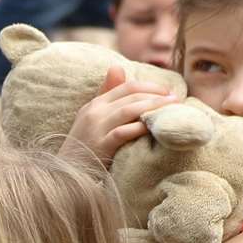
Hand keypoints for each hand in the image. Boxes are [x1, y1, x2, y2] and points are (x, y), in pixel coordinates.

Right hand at [59, 66, 182, 168]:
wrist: (66, 175)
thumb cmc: (84, 149)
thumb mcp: (92, 120)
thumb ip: (106, 96)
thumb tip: (117, 67)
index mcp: (94, 104)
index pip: (125, 86)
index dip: (149, 87)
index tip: (167, 92)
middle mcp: (94, 112)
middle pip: (130, 96)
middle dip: (156, 96)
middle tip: (176, 99)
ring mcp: (96, 128)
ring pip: (129, 110)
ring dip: (153, 108)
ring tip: (172, 110)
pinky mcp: (100, 146)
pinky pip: (123, 132)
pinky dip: (140, 127)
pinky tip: (153, 128)